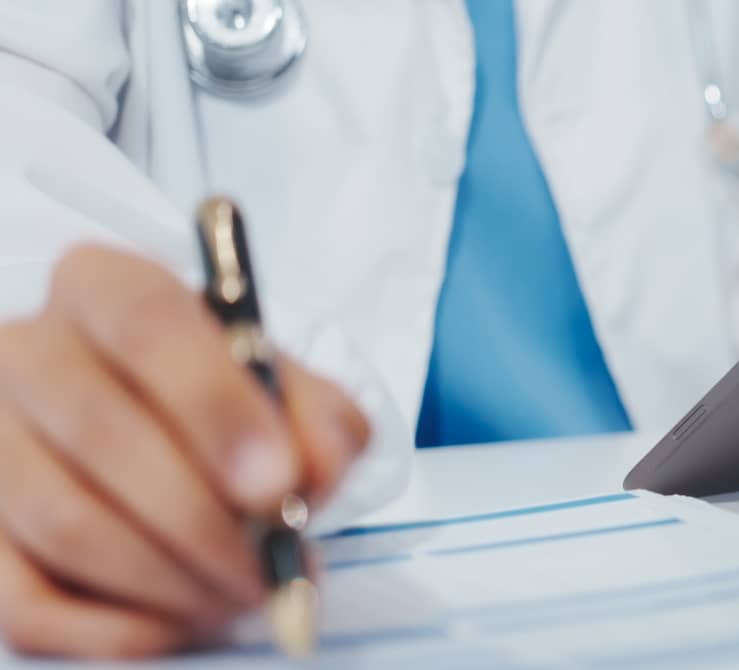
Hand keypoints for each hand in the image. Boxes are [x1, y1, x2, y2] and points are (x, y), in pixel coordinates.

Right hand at [0, 245, 368, 657]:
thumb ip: (319, 421)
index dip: (214, 404)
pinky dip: (114, 628)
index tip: (276, 480)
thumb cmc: (227, 410)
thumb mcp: (289, 393)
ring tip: (240, 594)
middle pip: (98, 430)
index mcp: (104, 288)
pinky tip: (177, 622)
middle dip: (201, 517)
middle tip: (268, 566)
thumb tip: (312, 472)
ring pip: (62, 520)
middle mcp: (25, 351)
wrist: (165, 447)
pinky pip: (25, 602)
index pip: (144, 320)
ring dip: (168, 578)